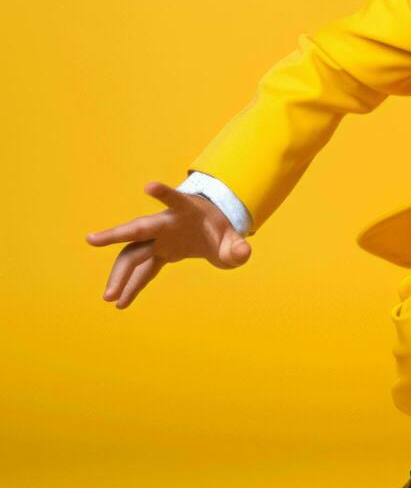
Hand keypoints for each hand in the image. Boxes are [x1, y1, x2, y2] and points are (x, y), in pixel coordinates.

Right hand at [86, 181, 251, 308]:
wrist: (212, 231)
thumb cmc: (222, 231)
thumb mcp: (233, 240)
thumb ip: (236, 246)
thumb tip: (242, 253)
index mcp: (186, 212)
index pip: (174, 200)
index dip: (163, 193)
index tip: (148, 185)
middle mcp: (166, 223)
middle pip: (138, 228)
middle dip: (116, 233)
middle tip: (92, 240)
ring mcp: (157, 239)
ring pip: (132, 253)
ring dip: (120, 274)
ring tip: (110, 298)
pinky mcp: (155, 252)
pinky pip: (140, 269)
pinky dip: (131, 285)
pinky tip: (121, 302)